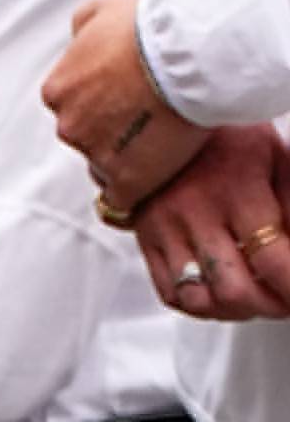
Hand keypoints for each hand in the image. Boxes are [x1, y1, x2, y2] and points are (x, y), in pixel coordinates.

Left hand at [42, 0, 203, 200]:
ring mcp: (96, 157)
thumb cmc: (147, 25)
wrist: (187, 55)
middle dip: (113, 131)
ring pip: (107, 167)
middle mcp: (68, 126)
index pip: (73, 106)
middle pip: (88, 138)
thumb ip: (81, 29)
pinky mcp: (127, 183)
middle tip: (151, 117)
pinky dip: (141, 186)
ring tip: (163, 139)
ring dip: (130, 158)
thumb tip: (79, 41)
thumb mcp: (101, 8)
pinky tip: (161, 171)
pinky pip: (126, 197)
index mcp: (57, 91)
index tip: (131, 95)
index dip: (104, 101)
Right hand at [127, 127, 289, 324]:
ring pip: (201, 301)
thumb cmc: (224, 132)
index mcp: (236, 190)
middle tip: (285, 299)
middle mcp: (196, 214)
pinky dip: (202, 306)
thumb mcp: (275, 156)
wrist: (159, 110)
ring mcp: (166, 230)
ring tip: (255, 298)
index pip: (272, 262)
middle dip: (271, 307)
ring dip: (236, 311)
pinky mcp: (146, 240)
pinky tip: (221, 294)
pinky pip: (171, 294)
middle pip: (235, 292)